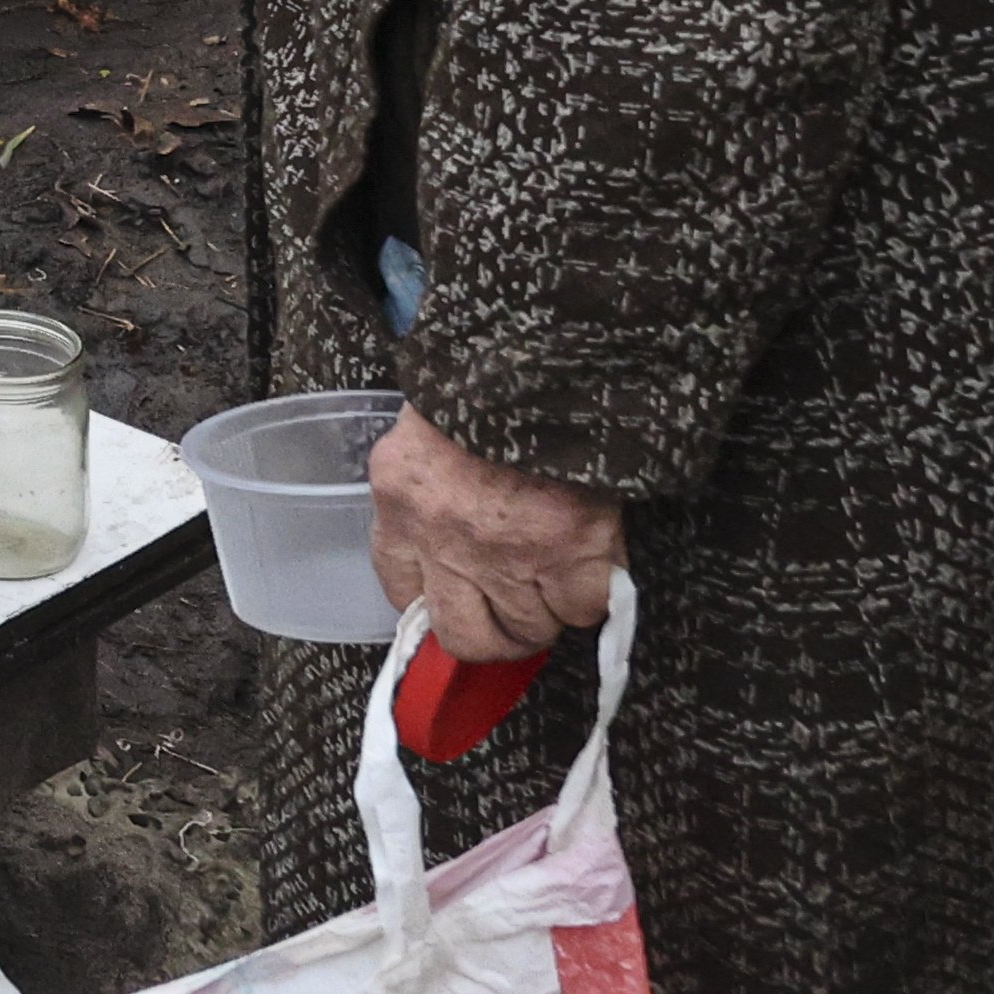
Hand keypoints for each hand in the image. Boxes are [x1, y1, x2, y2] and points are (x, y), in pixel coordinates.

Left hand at [367, 406, 623, 663]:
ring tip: (559, 575)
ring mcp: (510, 553)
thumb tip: (452, 545)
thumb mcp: (427, 439)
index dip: (438, 605)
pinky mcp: (572, 551)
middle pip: (467, 637)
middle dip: (497, 633)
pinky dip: (592, 596)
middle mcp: (447, 542)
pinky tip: (591, 564)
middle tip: (519, 608)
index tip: (461, 599)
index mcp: (401, 506)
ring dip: (548, 611)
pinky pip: (584, 611)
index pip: (403, 594)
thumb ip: (428, 494)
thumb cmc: (479, 387)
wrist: (539, 356)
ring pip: (531, 630)